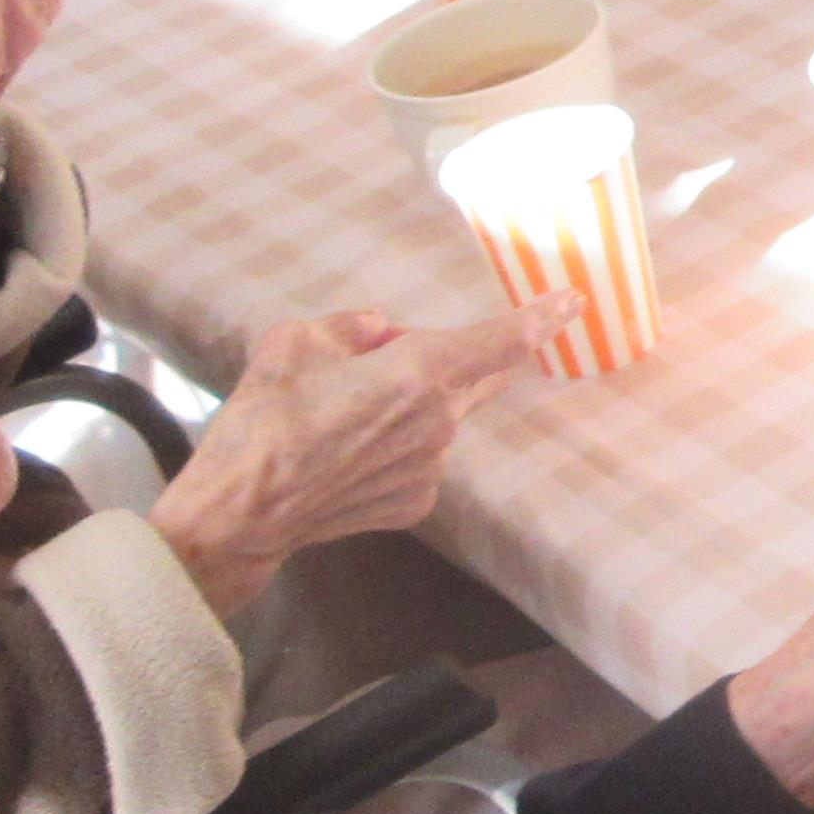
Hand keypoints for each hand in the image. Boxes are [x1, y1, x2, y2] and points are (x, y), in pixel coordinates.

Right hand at [148, 301, 550, 621]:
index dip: (542, 317)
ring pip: (440, 416)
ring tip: (340, 413)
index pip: (501, 340)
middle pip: (476, 375)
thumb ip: (349, 325)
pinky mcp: (415, 501)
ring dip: (410, 401)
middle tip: (403, 349)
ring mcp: (431, 468)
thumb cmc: (263, 423)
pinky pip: (420, 455)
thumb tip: (376, 327)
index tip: (572, 300)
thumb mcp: (296, 342)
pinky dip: (394, 444)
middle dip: (459, 354)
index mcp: (417, 373)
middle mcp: (438, 423)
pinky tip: (344, 453)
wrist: (241, 513)